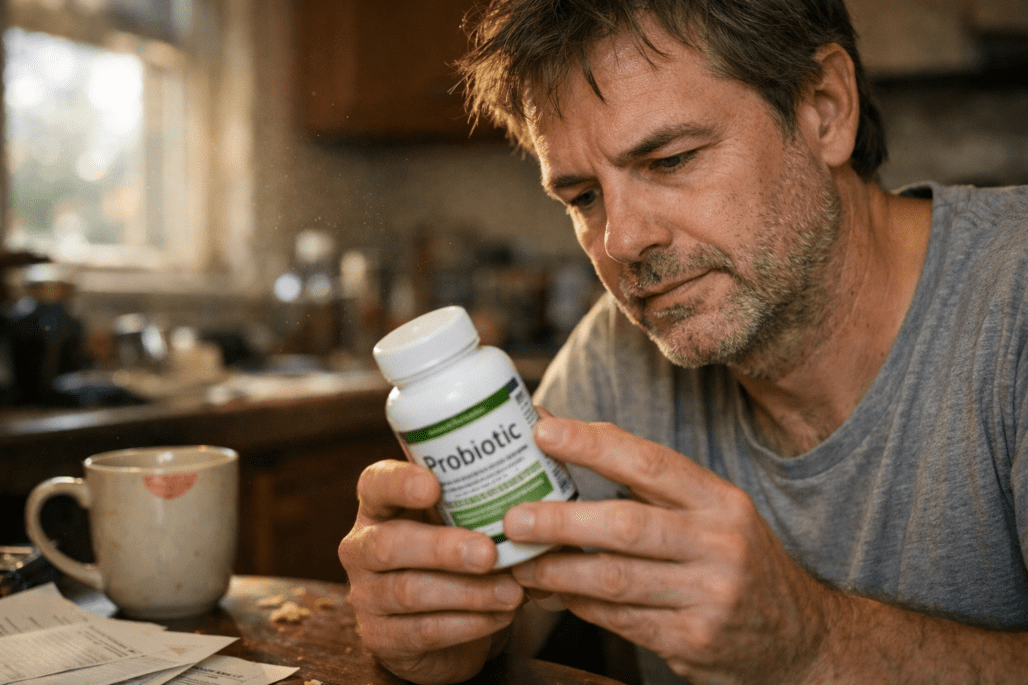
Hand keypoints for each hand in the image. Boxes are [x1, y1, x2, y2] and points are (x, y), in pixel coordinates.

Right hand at [338, 459, 524, 684]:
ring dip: (468, 593)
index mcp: (379, 506)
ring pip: (410, 591)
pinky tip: (502, 615)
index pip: (375, 484)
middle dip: (442, 548)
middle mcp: (362, 548)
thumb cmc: (455, 553)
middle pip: (388, 544)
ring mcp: (366, 596)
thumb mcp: (459, 519)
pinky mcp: (382, 638)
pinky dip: (469, 624)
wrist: (443, 623)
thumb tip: (539, 476)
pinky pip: (424, 631)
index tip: (433, 486)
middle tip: (489, 552)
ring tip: (512, 591)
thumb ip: (479, 496)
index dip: (399, 483)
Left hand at [503, 416, 833, 684]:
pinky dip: (578, 605)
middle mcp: (721, 545)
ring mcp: (710, 597)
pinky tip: (552, 594)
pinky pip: (620, 620)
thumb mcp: (713, 514)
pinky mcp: (694, 642)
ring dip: (557, 571)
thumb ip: (649, 485)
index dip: (592, 445)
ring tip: (520, 563)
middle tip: (514, 517)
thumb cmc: (738, 563)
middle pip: (626, 525)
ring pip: (615, 579)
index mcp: (721, 501)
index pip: (650, 463)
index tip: (542, 431)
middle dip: (561, 519)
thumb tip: (566, 436)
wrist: (800, 641)